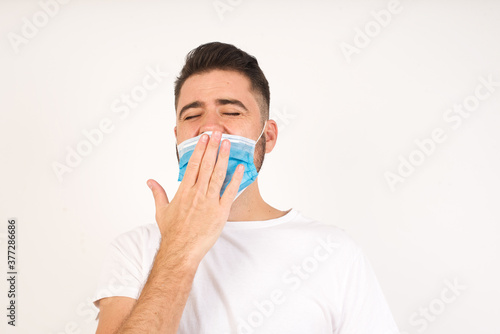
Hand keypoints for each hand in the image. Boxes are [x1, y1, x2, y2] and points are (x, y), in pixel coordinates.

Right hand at [146, 131, 243, 265]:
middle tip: (218, 133)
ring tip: (228, 143)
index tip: (204, 138)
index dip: (200, 149)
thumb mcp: (162, 211)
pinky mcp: (221, 211)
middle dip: (212, 147)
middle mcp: (197, 193)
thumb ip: (158, 193)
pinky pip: (229, 192)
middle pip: (206, 165)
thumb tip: (150, 181)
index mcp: (184, 190)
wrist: (181, 250)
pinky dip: (235, 179)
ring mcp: (209, 201)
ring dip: (223, 157)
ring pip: (218, 174)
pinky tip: (240, 167)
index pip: (193, 164)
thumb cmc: (172, 232)